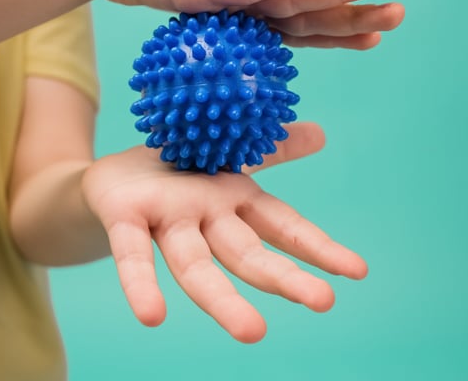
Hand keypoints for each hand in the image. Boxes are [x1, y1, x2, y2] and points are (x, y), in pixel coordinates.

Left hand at [82, 122, 367, 342]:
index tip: (358, 270)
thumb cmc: (176, 175)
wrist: (110, 179)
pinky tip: (153, 317)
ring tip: (253, 333)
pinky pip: (133, 253)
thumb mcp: (225, 158)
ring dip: (223, 299)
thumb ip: (271, 150)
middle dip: (283, 278)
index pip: (283, 227)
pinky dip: (141, 284)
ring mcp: (168, 223)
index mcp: (234, 203)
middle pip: (246, 254)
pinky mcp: (126, 219)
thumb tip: (321, 133)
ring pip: (196, 264)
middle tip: (323, 302)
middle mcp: (206, 220)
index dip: (318, 247)